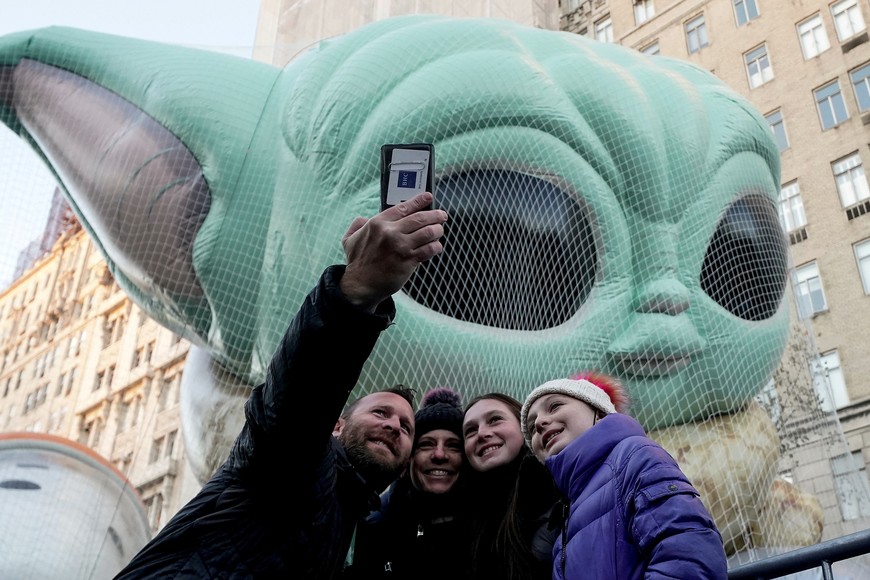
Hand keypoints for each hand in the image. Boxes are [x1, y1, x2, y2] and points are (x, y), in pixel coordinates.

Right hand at [340, 192, 447, 311]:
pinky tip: (436, 246)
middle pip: (420, 218)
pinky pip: (429, 249)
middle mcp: (390, 232)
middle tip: (441, 215)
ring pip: (428, 232)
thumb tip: (363, 218)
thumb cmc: (357, 263)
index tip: (428, 197)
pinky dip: (436, 246)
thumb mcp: (350, 239)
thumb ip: (357, 225)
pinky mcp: (408, 260)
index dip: (419, 201)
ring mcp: (400, 246)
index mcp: (377, 223)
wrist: (361, 285)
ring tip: (439, 230)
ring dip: (438, 230)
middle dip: (435, 215)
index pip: (404, 207)